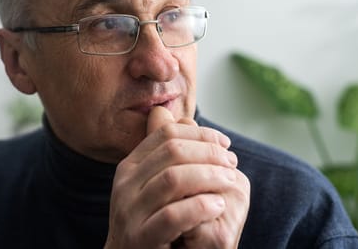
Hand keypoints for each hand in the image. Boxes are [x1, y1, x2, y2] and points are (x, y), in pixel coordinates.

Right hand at [104, 107, 249, 248]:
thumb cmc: (150, 222)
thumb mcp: (155, 185)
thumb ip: (169, 155)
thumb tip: (186, 120)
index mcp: (130, 167)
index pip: (167, 134)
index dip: (201, 134)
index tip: (225, 143)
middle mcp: (125, 184)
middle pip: (172, 152)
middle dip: (209, 153)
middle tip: (232, 163)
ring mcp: (130, 212)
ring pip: (173, 179)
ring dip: (210, 176)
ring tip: (230, 182)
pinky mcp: (140, 239)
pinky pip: (173, 215)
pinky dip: (200, 206)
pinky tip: (218, 205)